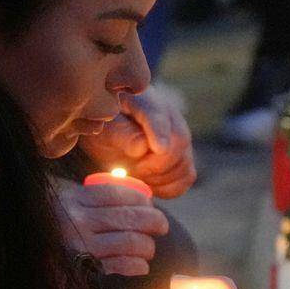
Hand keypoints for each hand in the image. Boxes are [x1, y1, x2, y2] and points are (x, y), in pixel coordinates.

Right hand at [57, 177, 167, 275]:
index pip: (118, 194)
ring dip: (147, 246)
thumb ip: (89, 191)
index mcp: (72, 198)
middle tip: (162, 226)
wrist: (20, 248)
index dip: (141, 199)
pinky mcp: (81, 268)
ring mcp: (79, 246)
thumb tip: (130, 189)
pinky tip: (141, 265)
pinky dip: (136, 266)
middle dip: (154, 222)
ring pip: (129, 242)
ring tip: (149, 248)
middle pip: (128, 218)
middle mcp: (75, 221)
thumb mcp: (61, 194)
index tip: (151, 205)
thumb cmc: (46, 217)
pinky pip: (119, 266)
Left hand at [77, 87, 197, 197]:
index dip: (160, 132)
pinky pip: (186, 178)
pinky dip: (168, 187)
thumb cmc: (104, 127)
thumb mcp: (102, 129)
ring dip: (160, 178)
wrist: (110, 133)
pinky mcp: (184, 159)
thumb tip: (141, 147)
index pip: (158, 115)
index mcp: (145, 100)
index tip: (159, 149)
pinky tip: (149, 182)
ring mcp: (181, 139)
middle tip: (132, 169)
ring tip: (136, 173)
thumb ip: (120, 134)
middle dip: (156, 164)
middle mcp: (171, 117)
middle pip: (180, 142)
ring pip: (185, 164)